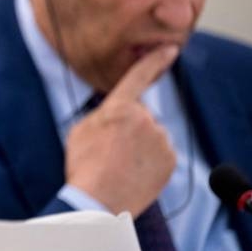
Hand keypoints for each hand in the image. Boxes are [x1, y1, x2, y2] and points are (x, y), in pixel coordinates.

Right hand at [64, 45, 178, 216]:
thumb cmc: (84, 166)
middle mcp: (145, 119)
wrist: (98, 201)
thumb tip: (115, 114)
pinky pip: (162, 155)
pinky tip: (135, 174)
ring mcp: (161, 140)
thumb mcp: (80, 130)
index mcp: (120, 107)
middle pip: (142, 117)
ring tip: (121, 166)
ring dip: (142, 147)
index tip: (170, 49)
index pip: (139, 77)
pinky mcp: (171, 161)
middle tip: (112, 152)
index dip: (155, 60)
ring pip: (153, 137)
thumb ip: (102, 114)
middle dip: (132, 129)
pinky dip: (152, 163)